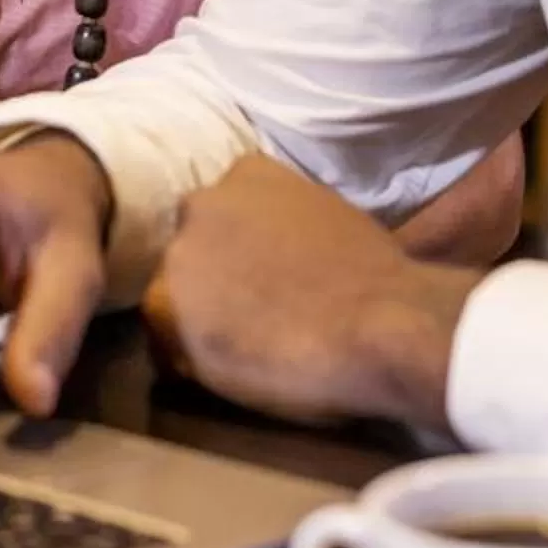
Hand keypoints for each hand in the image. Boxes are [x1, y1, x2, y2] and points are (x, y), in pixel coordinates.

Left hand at [142, 156, 483, 429]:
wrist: (381, 323)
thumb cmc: (375, 279)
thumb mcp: (328, 220)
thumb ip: (286, 224)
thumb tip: (282, 251)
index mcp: (248, 173)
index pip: (223, 213)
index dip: (239, 252)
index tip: (263, 279)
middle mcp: (202, 204)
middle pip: (191, 252)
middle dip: (213, 282)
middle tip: (254, 318)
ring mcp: (179, 255)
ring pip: (173, 298)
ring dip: (200, 323)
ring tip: (248, 352)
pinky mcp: (166, 309)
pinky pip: (168, 345)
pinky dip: (194, 362)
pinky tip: (239, 374)